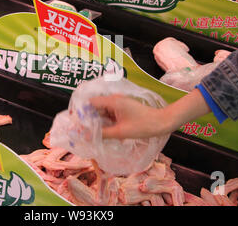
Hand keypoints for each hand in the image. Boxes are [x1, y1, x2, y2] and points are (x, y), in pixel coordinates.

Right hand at [90, 89, 211, 139]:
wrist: (162, 122)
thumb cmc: (143, 126)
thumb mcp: (121, 132)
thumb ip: (102, 134)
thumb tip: (86, 137)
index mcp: (113, 101)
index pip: (90, 103)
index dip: (81, 112)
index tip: (75, 122)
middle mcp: (114, 100)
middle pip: (95, 107)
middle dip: (87, 118)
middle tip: (80, 131)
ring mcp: (119, 105)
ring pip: (101, 112)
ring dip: (96, 122)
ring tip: (89, 133)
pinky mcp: (122, 110)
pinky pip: (109, 115)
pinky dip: (104, 122)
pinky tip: (101, 132)